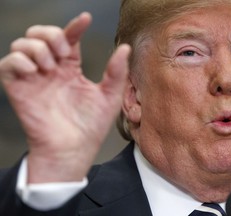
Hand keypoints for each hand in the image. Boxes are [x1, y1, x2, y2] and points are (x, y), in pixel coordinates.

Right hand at [0, 12, 130, 182]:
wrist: (74, 149)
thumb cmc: (91, 127)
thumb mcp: (109, 97)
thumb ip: (116, 72)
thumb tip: (124, 48)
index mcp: (71, 69)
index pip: (69, 38)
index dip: (75, 26)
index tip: (85, 19)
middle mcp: (51, 70)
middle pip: (40, 34)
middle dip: (51, 34)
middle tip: (65, 53)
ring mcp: (34, 79)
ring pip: (22, 44)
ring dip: (37, 47)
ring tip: (52, 66)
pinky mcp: (19, 89)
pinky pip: (8, 64)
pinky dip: (19, 60)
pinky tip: (36, 71)